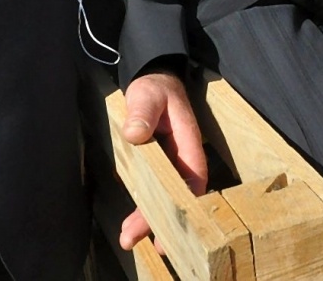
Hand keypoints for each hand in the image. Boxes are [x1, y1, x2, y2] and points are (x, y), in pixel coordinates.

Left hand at [118, 71, 207, 250]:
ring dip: (149, 217)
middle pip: (177, 193)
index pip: (192, 176)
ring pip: (164, 195)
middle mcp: (182, 155)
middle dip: (161, 220)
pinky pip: (153, 188)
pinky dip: (144, 205)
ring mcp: (170, 161)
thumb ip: (142, 113)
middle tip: (143, 243)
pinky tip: (132, 222)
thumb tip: (135, 135)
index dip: (186, 203)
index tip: (173, 224)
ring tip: (130, 238)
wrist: (152, 78)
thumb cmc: (154, 87)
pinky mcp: (156, 163)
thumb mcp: (147, 95)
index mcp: (187, 140)